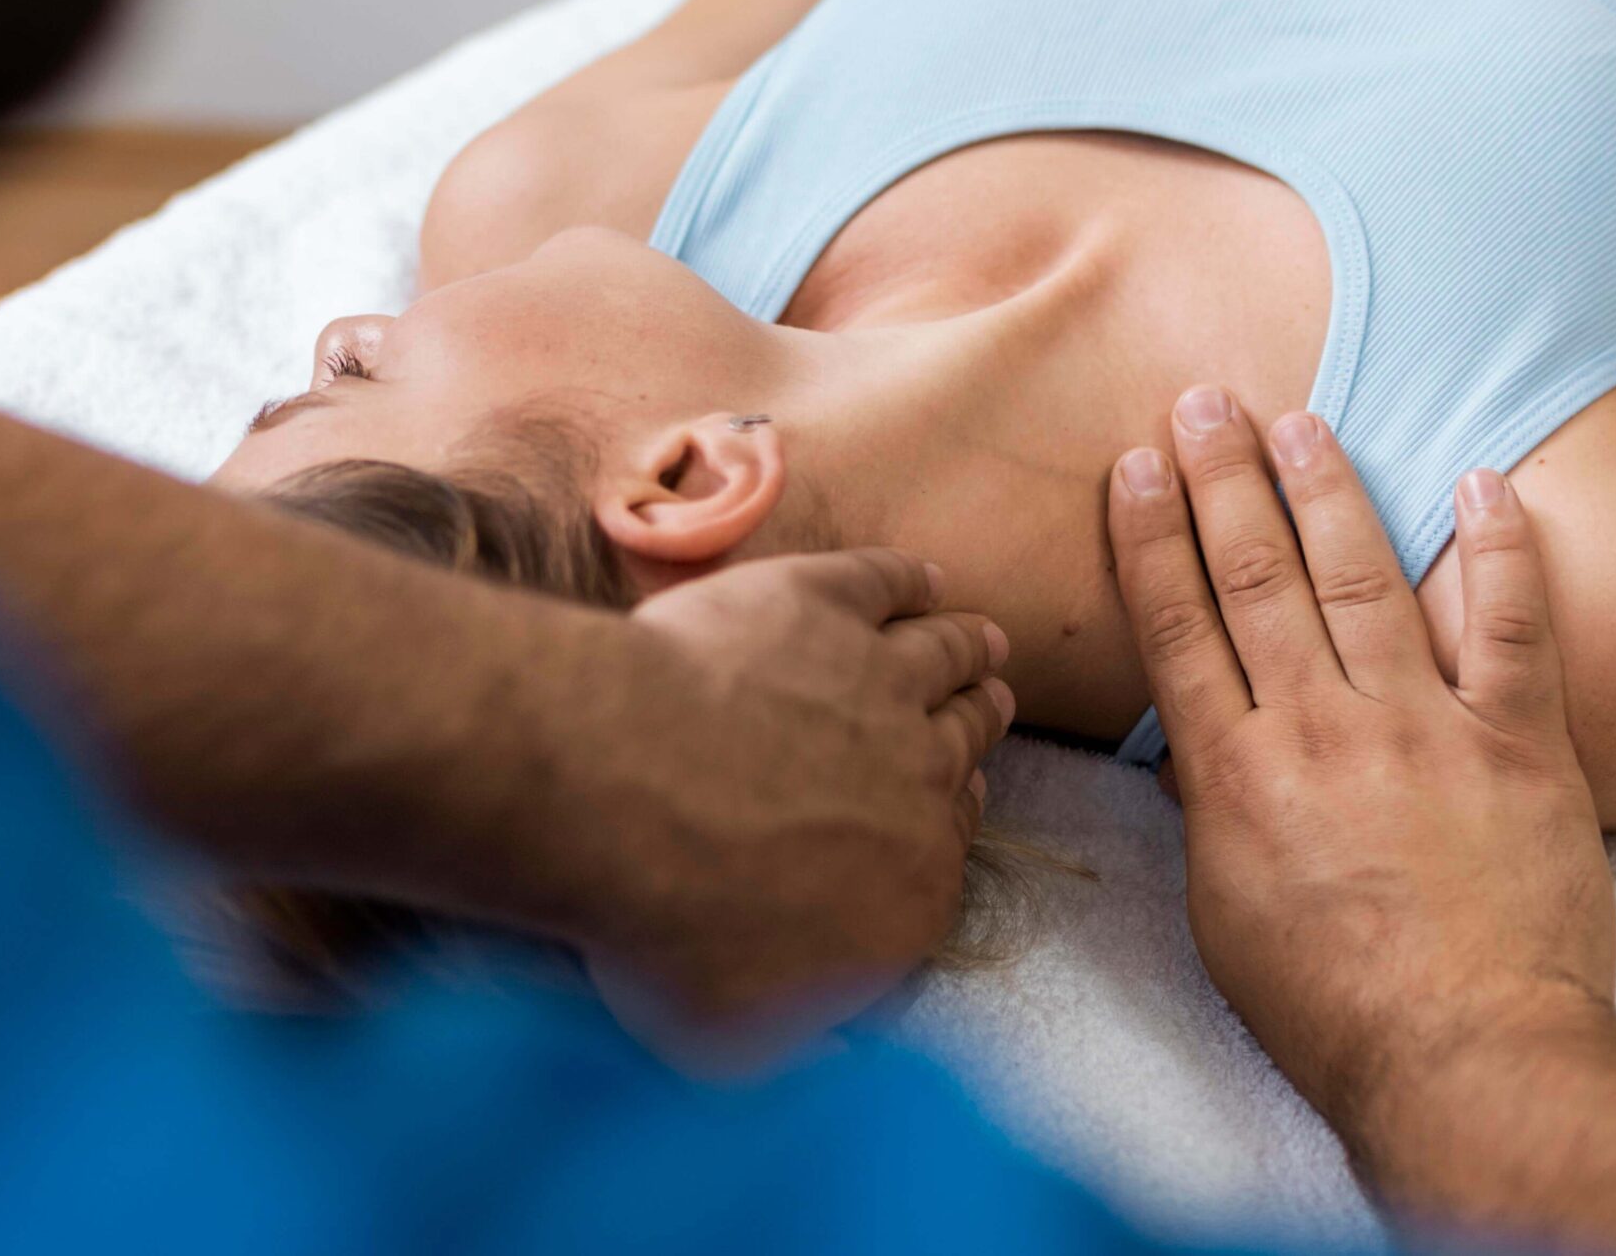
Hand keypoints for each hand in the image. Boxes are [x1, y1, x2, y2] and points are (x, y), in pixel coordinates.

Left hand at [574, 549, 1013, 1052]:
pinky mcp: (821, 603)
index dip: (950, 811)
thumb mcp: (735, 1035)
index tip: (955, 792)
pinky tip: (919, 577)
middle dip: (980, 716)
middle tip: (991, 695)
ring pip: (943, 654)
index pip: (949, 843)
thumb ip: (794, 1027)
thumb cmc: (665, 927)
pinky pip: (884, 583)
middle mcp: (918, 778)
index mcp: (912, 888)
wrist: (624, 797)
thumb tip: (818, 1040)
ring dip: (966, 645)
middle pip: (964, 736)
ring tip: (980, 637)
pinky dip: (906, 579)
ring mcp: (876, 680)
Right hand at [1105, 388, 1614, 1137]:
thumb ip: (1212, 813)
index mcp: (1236, 775)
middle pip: (1256, 577)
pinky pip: (1511, 621)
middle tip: (1205, 401)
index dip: (1151, 535)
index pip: (1178, 625)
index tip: (1136, 465)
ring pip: (1362, 576)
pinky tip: (1481, 479)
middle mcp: (1319, 729)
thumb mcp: (1224, 915)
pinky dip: (1499, 546)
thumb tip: (1200, 746)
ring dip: (1325, 488)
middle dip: (1223, 480)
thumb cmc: (1334, 1008)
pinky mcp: (1519, 740)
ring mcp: (1423, 726)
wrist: (1469, 1057)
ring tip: (1299, 420)